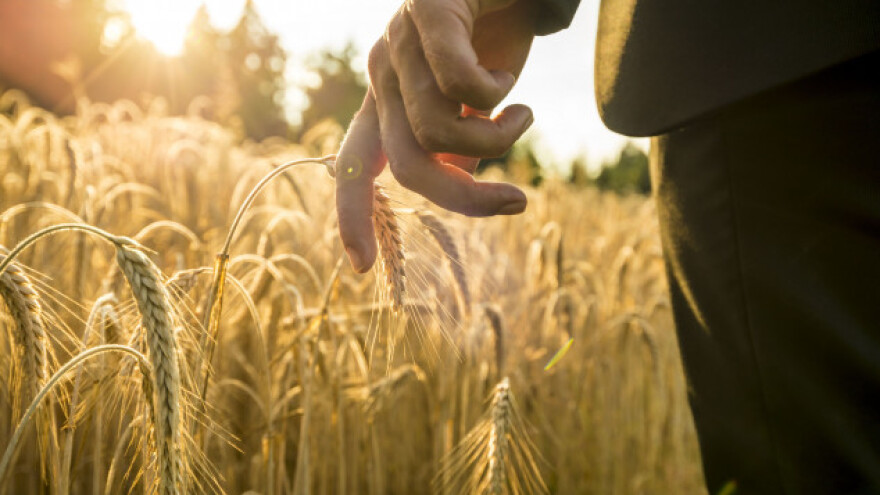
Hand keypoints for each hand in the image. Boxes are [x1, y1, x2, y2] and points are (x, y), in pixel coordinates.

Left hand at [335, 0, 536, 272]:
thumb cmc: (500, 26)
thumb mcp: (481, 97)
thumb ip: (463, 138)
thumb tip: (459, 176)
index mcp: (389, 97)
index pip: (357, 163)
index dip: (352, 214)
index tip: (362, 266)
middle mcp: (383, 72)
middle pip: (411, 165)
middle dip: (467, 200)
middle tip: (518, 202)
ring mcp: (399, 41)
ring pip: (439, 131)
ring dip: (499, 136)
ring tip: (521, 109)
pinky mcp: (425, 10)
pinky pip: (460, 84)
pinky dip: (498, 93)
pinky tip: (510, 72)